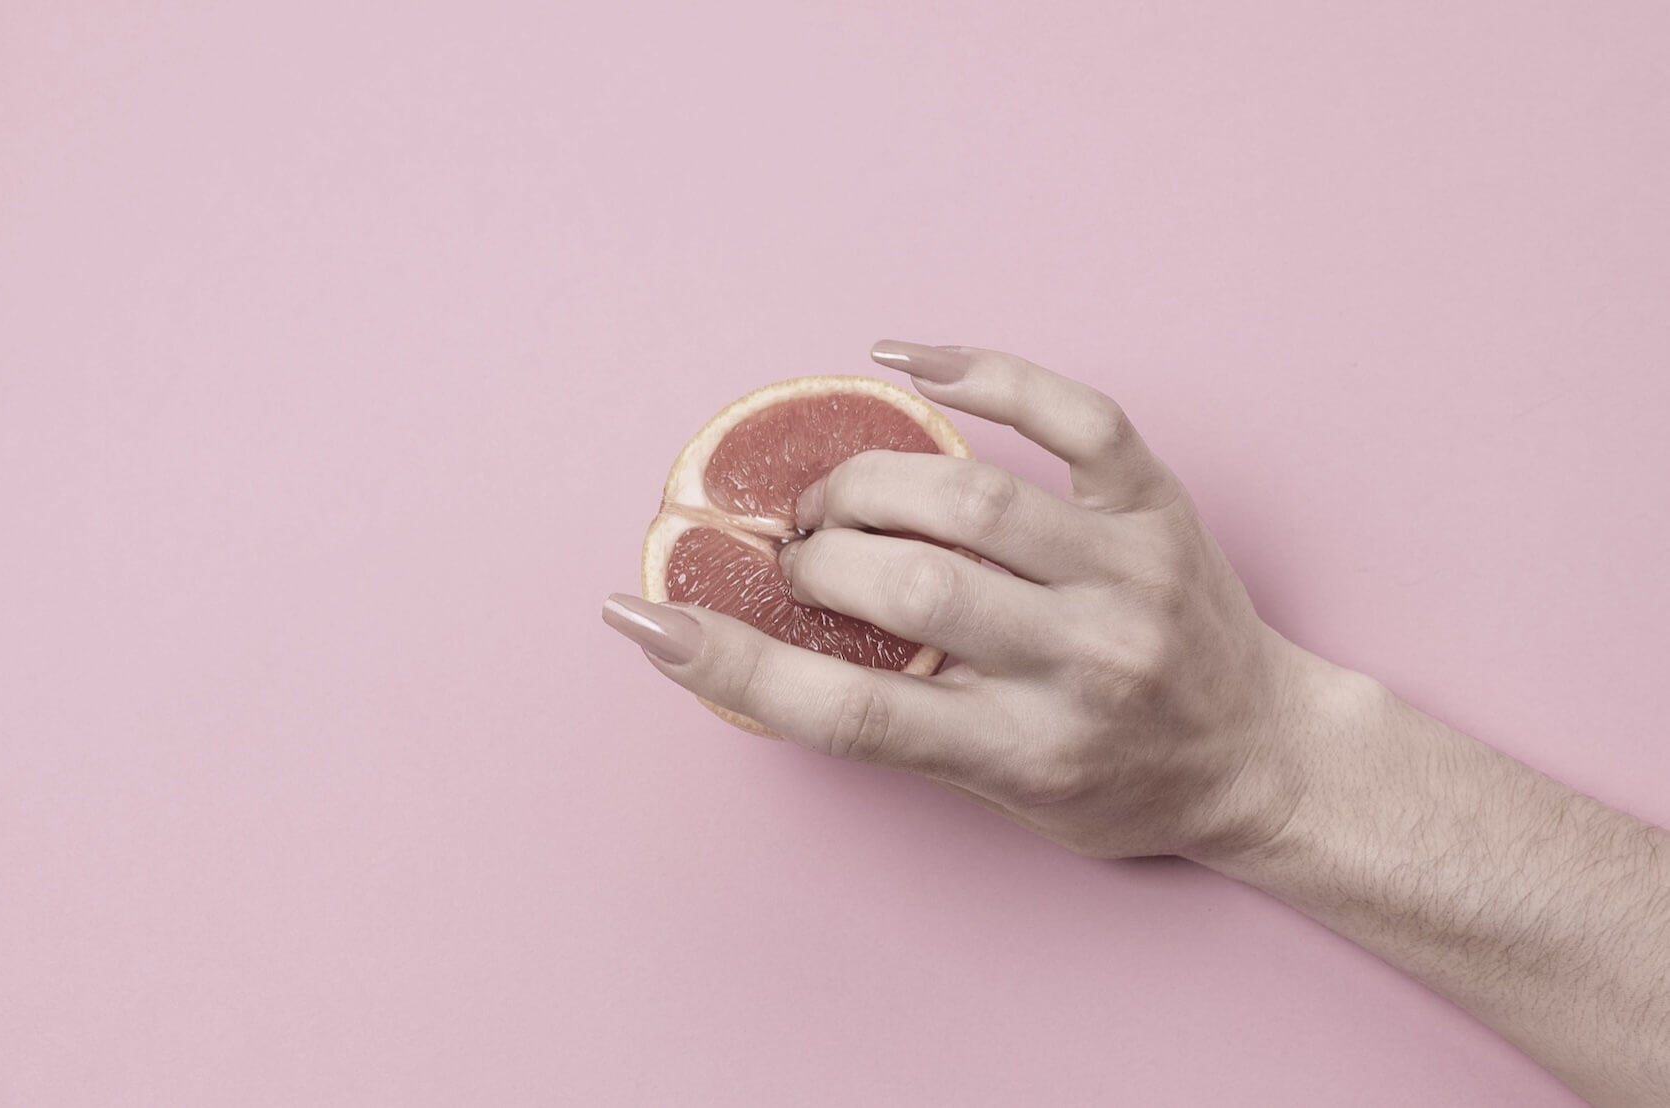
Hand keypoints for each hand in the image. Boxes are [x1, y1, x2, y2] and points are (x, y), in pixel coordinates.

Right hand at [606, 340, 1354, 861]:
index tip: (643, 619)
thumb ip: (903, 725)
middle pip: (897, 588)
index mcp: (1025, 755)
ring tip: (832, 499)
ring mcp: (1127, 574)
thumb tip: (772, 641)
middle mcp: (1081, 666)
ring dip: (863, 485)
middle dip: (810, 560)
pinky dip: (980, 373)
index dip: (729, 663)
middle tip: (790, 556)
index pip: (850, 711)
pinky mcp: (1159, 505)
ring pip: (963, 498)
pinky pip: (1068, 414)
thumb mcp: (1006, 796)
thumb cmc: (1118, 783)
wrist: (1265, 756)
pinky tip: (906, 364)